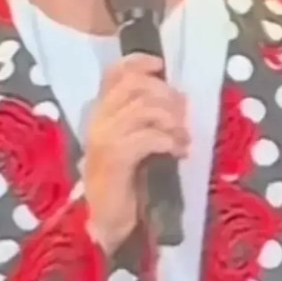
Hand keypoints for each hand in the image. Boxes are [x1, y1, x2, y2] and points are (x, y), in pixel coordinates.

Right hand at [83, 53, 189, 255]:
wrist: (108, 218)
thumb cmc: (126, 178)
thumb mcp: (135, 139)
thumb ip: (145, 116)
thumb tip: (177, 97)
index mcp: (100, 110)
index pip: (113, 72)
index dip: (138, 62)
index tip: (161, 65)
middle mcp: (98, 117)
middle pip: (134, 84)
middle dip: (165, 94)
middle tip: (182, 113)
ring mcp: (104, 136)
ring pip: (144, 108)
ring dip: (171, 120)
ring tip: (183, 137)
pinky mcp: (115, 156)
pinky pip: (148, 136)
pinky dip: (169, 140)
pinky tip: (179, 152)